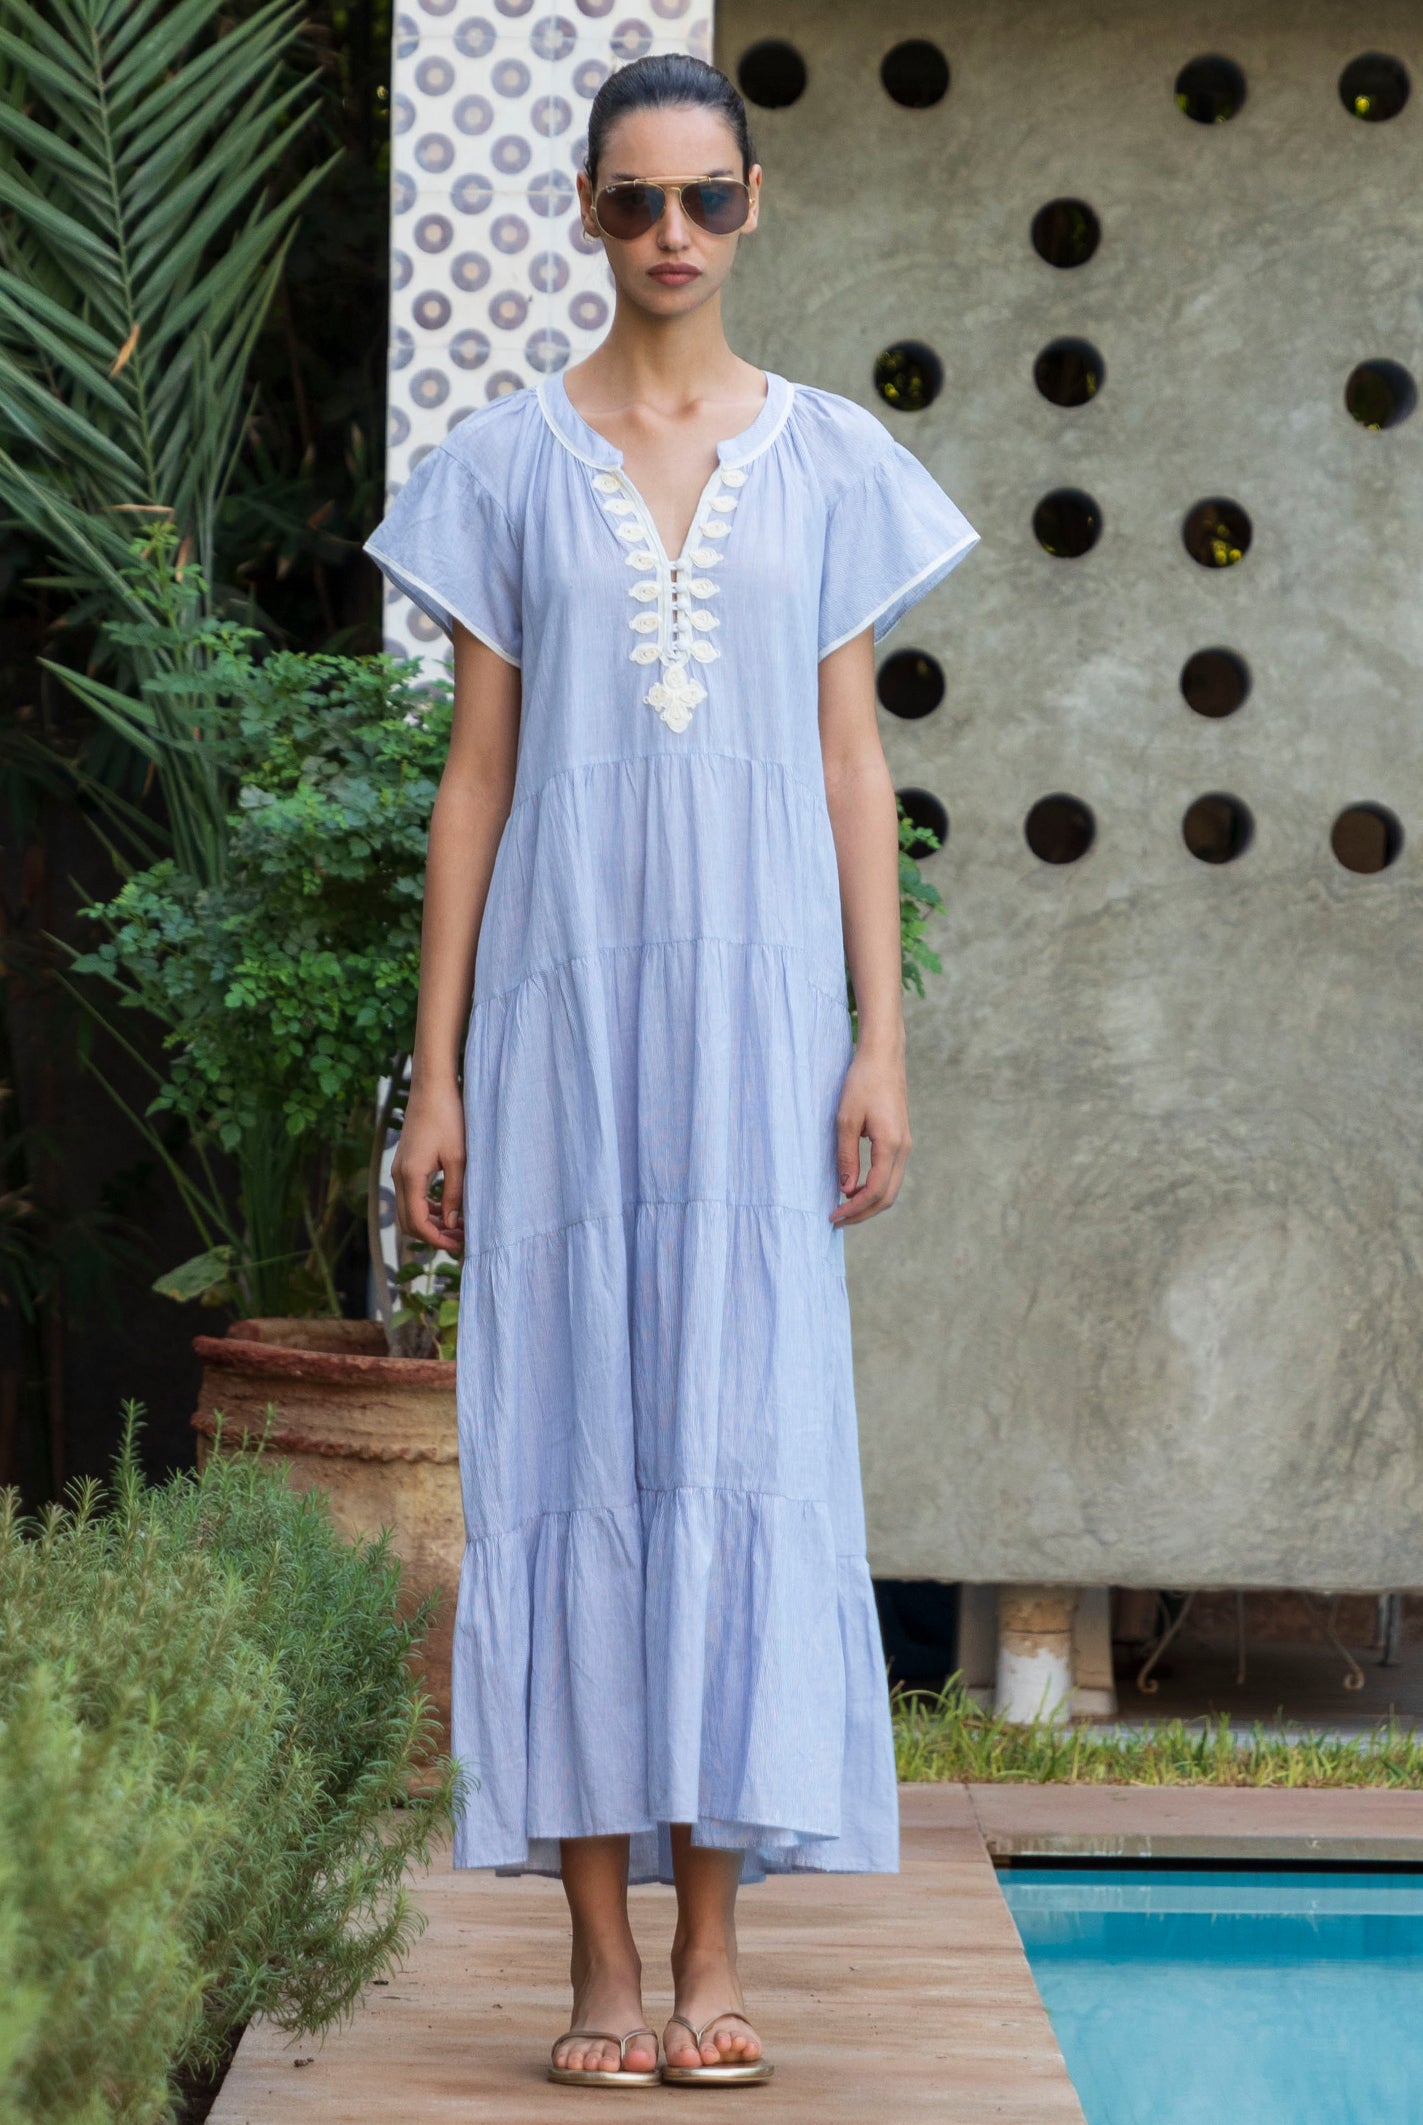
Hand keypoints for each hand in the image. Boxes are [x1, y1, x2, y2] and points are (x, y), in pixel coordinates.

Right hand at [392, 1082, 465, 1253]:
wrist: (431, 1089)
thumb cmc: (448, 1118)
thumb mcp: (458, 1159)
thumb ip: (455, 1194)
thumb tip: (453, 1225)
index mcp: (410, 1176)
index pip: (418, 1223)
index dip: (437, 1240)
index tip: (458, 1246)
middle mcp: (399, 1176)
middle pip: (409, 1222)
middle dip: (433, 1236)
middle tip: (460, 1241)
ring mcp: (399, 1170)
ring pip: (409, 1211)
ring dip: (430, 1223)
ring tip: (457, 1228)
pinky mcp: (404, 1164)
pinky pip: (411, 1196)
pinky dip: (426, 1208)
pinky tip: (447, 1208)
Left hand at [830, 1046, 910, 1226]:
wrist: (883, 1057)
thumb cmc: (862, 1083)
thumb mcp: (845, 1119)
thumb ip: (846, 1156)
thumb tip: (846, 1189)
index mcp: (891, 1145)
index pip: (875, 1191)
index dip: (854, 1209)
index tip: (833, 1216)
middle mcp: (903, 1149)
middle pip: (887, 1196)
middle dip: (863, 1213)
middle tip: (837, 1219)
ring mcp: (905, 1145)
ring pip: (891, 1187)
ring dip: (869, 1202)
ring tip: (844, 1206)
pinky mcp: (901, 1139)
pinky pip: (891, 1174)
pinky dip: (875, 1188)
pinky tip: (855, 1187)